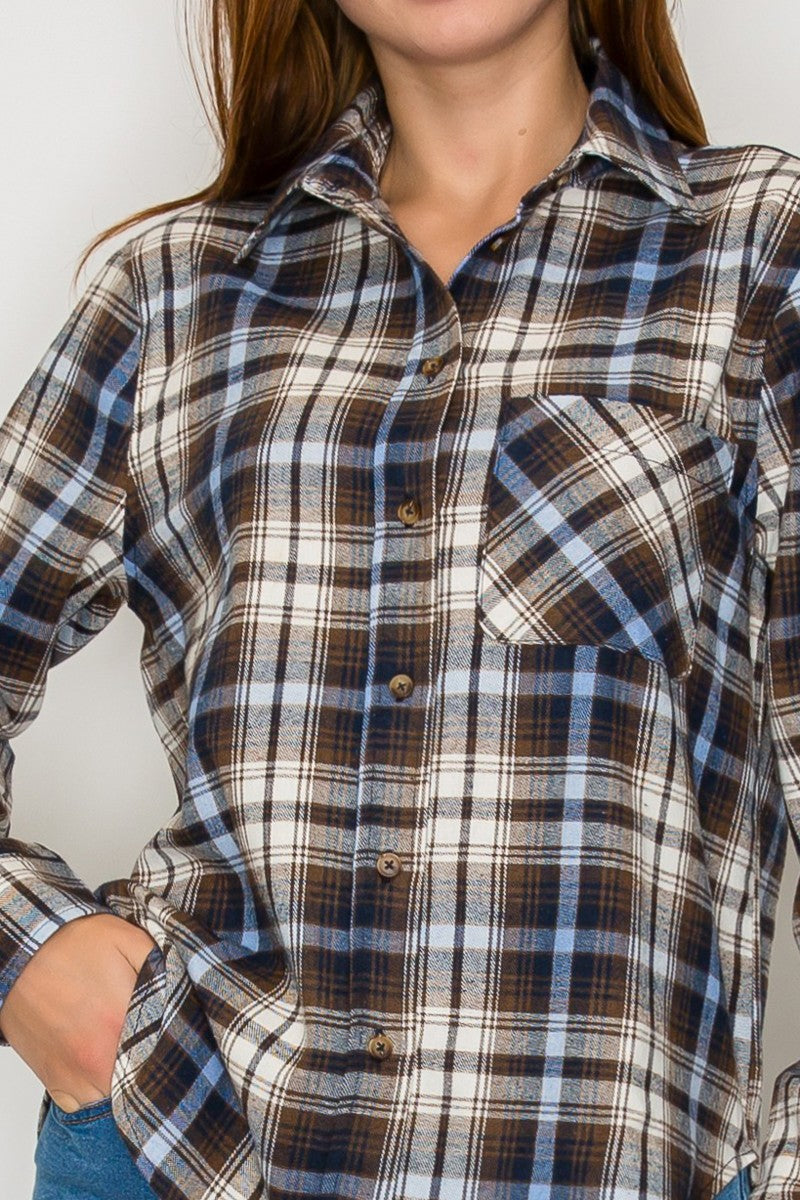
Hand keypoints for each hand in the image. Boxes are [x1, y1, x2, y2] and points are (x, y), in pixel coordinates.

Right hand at [0, 912, 157, 1111]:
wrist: (22, 955)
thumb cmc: (74, 945)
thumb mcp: (130, 939)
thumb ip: (164, 967)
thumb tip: (189, 989)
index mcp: (123, 1026)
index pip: (166, 1053)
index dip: (175, 1043)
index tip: (177, 1033)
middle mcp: (99, 1063)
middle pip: (142, 1078)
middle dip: (149, 1060)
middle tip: (146, 1034)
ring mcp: (74, 1080)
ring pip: (115, 1094)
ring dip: (122, 1074)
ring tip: (116, 1040)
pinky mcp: (55, 1085)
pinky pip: (86, 1101)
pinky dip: (95, 1085)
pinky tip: (95, 1053)